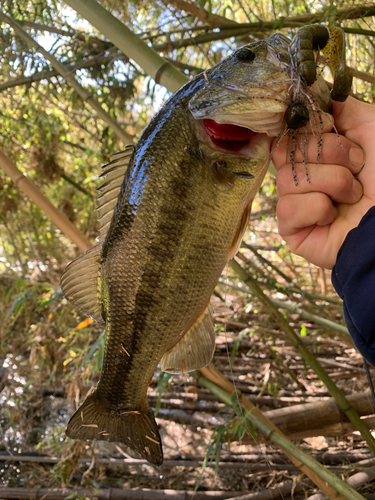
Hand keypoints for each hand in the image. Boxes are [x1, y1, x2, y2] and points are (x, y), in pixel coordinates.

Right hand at [273, 96, 374, 269]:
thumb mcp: (372, 126)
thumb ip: (342, 107)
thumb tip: (314, 89)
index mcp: (317, 153)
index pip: (288, 132)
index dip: (307, 127)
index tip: (331, 128)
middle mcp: (304, 176)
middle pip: (285, 151)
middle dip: (329, 154)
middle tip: (357, 166)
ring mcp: (295, 203)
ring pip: (289, 179)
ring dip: (332, 182)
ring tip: (353, 195)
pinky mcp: (291, 229)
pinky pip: (288, 208)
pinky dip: (318, 208)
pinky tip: (334, 216)